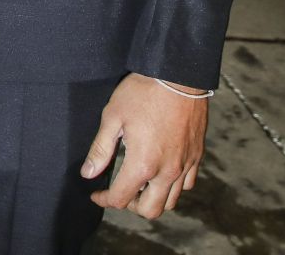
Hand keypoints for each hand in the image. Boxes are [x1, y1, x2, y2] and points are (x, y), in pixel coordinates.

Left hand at [80, 73, 208, 219]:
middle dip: (130, 205)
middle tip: (118, 190)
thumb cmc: (144, 92)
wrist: (178, 75)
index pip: (121, 198)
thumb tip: (88, 173)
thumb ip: (100, 149)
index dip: (104, 199)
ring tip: (139, 183)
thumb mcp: (113, 117)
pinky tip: (161, 172)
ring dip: (152, 198)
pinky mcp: (196, 156)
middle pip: (150, 210)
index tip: (96, 193)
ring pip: (171, 201)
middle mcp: (167, 171)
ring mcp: (185, 165)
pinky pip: (186, 184)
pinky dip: (172, 186)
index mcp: (143, 164)